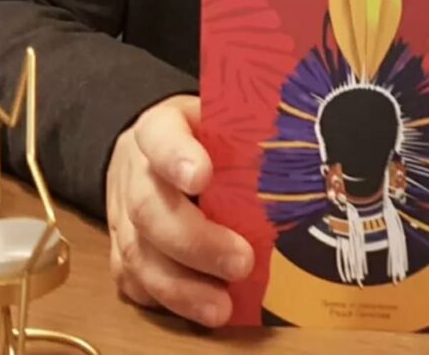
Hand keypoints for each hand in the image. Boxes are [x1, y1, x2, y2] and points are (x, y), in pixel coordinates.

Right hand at [105, 94, 253, 326]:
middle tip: (240, 262)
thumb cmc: (202, 136)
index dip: (177, 157)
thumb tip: (307, 147)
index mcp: (160, 127)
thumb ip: (250, 129)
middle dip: (194, 241)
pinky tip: (199, 311)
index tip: (202, 177)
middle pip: (149, 207)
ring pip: (138, 254)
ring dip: (181, 287)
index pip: (161, 134)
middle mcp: (133, 172)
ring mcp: (121, 216)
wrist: (146, 154)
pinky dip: (167, 301)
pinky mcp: (120, 254)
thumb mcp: (222, 117)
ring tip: (221, 307)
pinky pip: (135, 283)